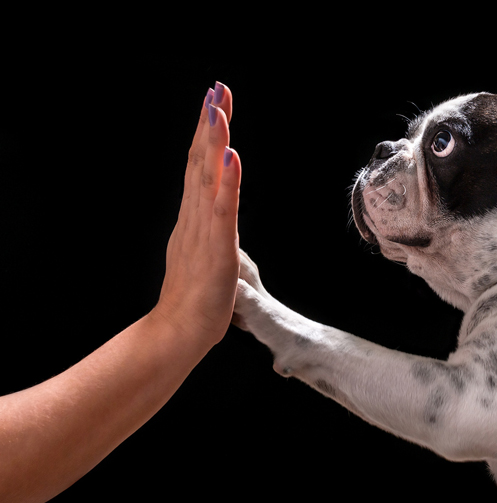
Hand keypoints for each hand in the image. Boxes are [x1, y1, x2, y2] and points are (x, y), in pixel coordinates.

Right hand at [150, 82, 240, 350]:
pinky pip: (223, 210)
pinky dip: (227, 182)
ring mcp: (204, 230)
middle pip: (202, 161)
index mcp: (194, 216)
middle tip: (216, 88)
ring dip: (214, 141)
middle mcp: (195, 216)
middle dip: (210, 124)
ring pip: (208, 178)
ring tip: (217, 108)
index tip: (214, 101)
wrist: (177, 333)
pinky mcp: (217, 248)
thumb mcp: (202, 252)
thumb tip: (215, 215)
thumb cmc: (192, 297)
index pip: (201, 165)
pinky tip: (231, 157)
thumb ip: (208, 229)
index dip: (208, 133)